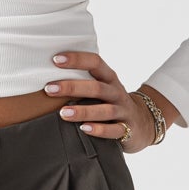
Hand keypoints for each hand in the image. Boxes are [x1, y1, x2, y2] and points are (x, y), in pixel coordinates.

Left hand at [43, 50, 165, 151]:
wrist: (143, 123)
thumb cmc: (111, 103)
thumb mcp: (102, 88)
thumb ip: (82, 81)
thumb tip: (45, 75)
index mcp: (109, 78)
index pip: (95, 62)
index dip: (77, 59)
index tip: (55, 59)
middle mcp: (117, 92)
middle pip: (96, 87)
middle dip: (72, 87)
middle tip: (49, 89)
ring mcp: (123, 111)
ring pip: (104, 110)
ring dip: (83, 111)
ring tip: (62, 113)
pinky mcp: (127, 130)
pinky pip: (114, 130)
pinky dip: (99, 130)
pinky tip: (84, 129)